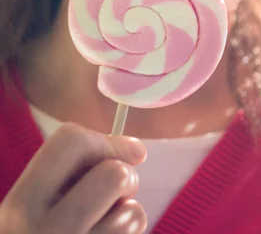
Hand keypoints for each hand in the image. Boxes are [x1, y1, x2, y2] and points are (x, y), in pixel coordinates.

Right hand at [0, 122, 147, 232]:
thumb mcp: (31, 205)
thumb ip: (70, 172)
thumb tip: (136, 151)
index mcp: (21, 205)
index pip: (69, 141)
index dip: (103, 140)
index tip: (120, 152)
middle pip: (113, 174)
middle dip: (124, 175)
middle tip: (115, 189)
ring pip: (133, 212)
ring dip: (127, 211)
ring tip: (106, 222)